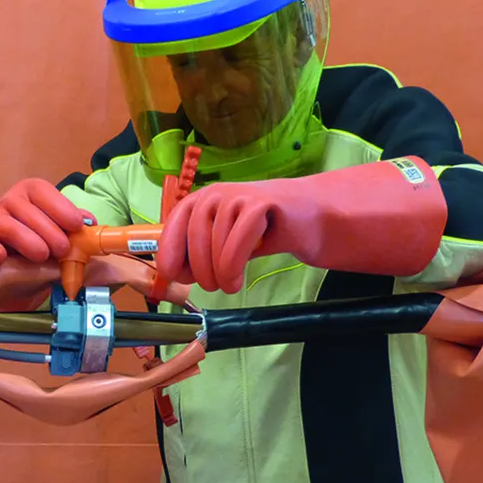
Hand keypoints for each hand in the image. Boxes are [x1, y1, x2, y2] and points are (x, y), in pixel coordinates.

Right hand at [0, 178, 94, 263]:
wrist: (11, 272)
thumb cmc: (41, 248)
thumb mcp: (62, 237)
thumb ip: (76, 230)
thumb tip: (91, 224)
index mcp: (30, 194)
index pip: (41, 190)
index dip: (60, 207)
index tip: (76, 226)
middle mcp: (9, 202)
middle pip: (25, 208)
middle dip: (48, 230)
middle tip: (62, 250)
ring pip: (5, 224)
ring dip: (26, 240)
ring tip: (42, 256)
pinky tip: (2, 257)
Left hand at [156, 184, 273, 293]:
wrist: (312, 217)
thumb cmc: (265, 232)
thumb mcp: (226, 244)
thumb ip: (201, 254)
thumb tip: (174, 274)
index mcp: (202, 201)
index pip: (175, 223)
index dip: (170, 250)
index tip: (170, 275)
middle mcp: (216, 194)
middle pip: (195, 235)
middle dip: (199, 269)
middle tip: (210, 288)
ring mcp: (238, 195)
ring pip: (216, 240)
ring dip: (219, 271)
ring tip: (229, 286)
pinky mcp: (261, 203)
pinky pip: (237, 239)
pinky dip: (233, 264)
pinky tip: (237, 279)